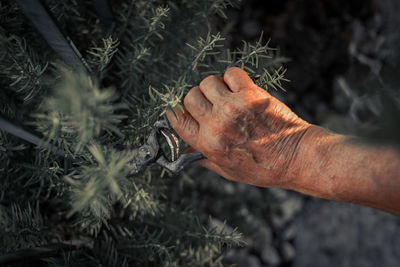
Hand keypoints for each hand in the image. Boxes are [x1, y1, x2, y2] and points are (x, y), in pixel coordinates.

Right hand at [166, 67, 312, 187]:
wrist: (297, 158)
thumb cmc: (264, 168)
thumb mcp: (228, 171)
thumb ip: (205, 159)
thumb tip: (187, 151)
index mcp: (208, 145)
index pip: (177, 120)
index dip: (177, 112)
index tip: (184, 110)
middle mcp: (217, 125)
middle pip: (190, 97)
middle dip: (198, 98)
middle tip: (211, 103)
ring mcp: (233, 108)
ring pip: (208, 82)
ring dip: (215, 87)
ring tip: (228, 96)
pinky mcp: (251, 95)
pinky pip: (231, 73)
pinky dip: (233, 78)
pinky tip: (241, 89)